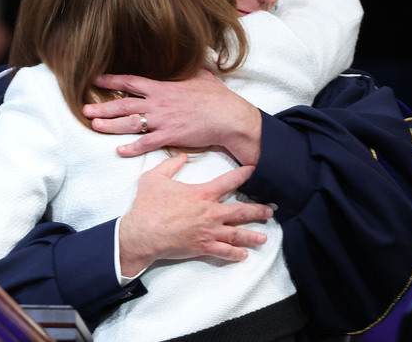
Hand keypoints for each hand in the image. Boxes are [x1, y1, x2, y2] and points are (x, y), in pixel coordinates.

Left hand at [81, 69, 262, 164]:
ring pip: (130, 123)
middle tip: (84, 109)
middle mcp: (158, 103)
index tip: (95, 80)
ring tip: (93, 126)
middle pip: (123, 104)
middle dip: (102, 107)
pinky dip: (132, 147)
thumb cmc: (217, 97)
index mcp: (163, 87)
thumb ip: (188, 70)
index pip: (131, 82)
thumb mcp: (201, 76)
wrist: (229, 117)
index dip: (111, 81)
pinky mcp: (170, 136)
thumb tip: (189, 60)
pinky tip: (119, 150)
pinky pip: (146, 143)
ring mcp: (163, 120)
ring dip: (110, 125)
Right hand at [118, 154, 272, 276]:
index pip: (229, 181)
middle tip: (269, 211)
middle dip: (257, 211)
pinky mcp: (203, 247)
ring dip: (252, 236)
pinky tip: (244, 255)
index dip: (244, 174)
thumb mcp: (154, 178)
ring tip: (264, 238)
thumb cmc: (148, 205)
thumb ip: (170, 165)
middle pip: (240, 211)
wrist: (143, 232)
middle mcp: (210, 213)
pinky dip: (235, 254)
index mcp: (202, 194)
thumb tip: (181, 156)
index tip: (254, 171)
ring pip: (237, 234)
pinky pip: (224, 252)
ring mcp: (208, 231)